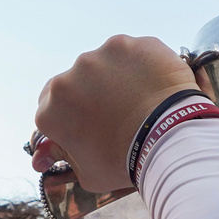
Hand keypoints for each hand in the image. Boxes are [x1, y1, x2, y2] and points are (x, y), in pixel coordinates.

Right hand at [33, 35, 197, 192]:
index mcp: (52, 109)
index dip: (70, 115)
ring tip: (139, 101)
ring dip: (116, 78)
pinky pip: (131, 55)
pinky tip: (153, 86)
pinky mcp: (129, 45)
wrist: (169, 140)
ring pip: (104, 65)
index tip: (86, 122)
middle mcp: (70, 76)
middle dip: (90, 95)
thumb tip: (50, 153)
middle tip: (116, 113)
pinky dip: (140, 67)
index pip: (50, 107)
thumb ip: (66, 157)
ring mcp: (100, 56)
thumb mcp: (88, 174)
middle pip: (76, 82)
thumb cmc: (127, 162)